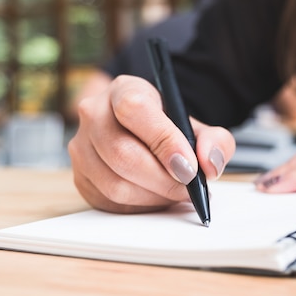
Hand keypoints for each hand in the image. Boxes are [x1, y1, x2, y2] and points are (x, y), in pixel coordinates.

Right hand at [68, 75, 234, 212]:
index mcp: (123, 90)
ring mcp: (81, 147)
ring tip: (176, 192)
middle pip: (122, 153)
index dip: (164, 142)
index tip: (189, 166)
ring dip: (153, 196)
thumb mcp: (196, 126)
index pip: (134, 109)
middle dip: (163, 179)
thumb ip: (215, 141)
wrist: (141, 134)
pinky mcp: (80, 178)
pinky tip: (157, 197)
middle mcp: (94, 114)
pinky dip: (140, 206)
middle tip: (189, 187)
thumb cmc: (167, 129)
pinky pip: (109, 202)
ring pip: (114, 183)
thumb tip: (209, 164)